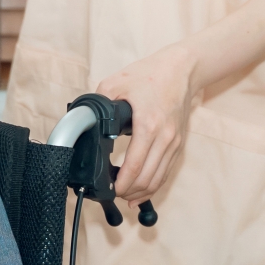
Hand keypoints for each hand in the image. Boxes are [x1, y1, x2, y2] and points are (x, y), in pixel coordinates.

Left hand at [95, 43, 198, 204]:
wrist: (181, 69)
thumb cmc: (149, 75)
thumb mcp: (116, 84)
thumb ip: (98, 104)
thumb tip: (84, 121)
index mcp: (149, 125)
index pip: (135, 166)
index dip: (121, 183)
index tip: (110, 189)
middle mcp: (165, 138)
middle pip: (148, 178)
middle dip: (129, 191)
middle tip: (112, 194)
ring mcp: (174, 142)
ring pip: (159, 178)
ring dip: (141, 191)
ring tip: (124, 196)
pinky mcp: (179, 143)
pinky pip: (166, 171)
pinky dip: (154, 184)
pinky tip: (141, 191)